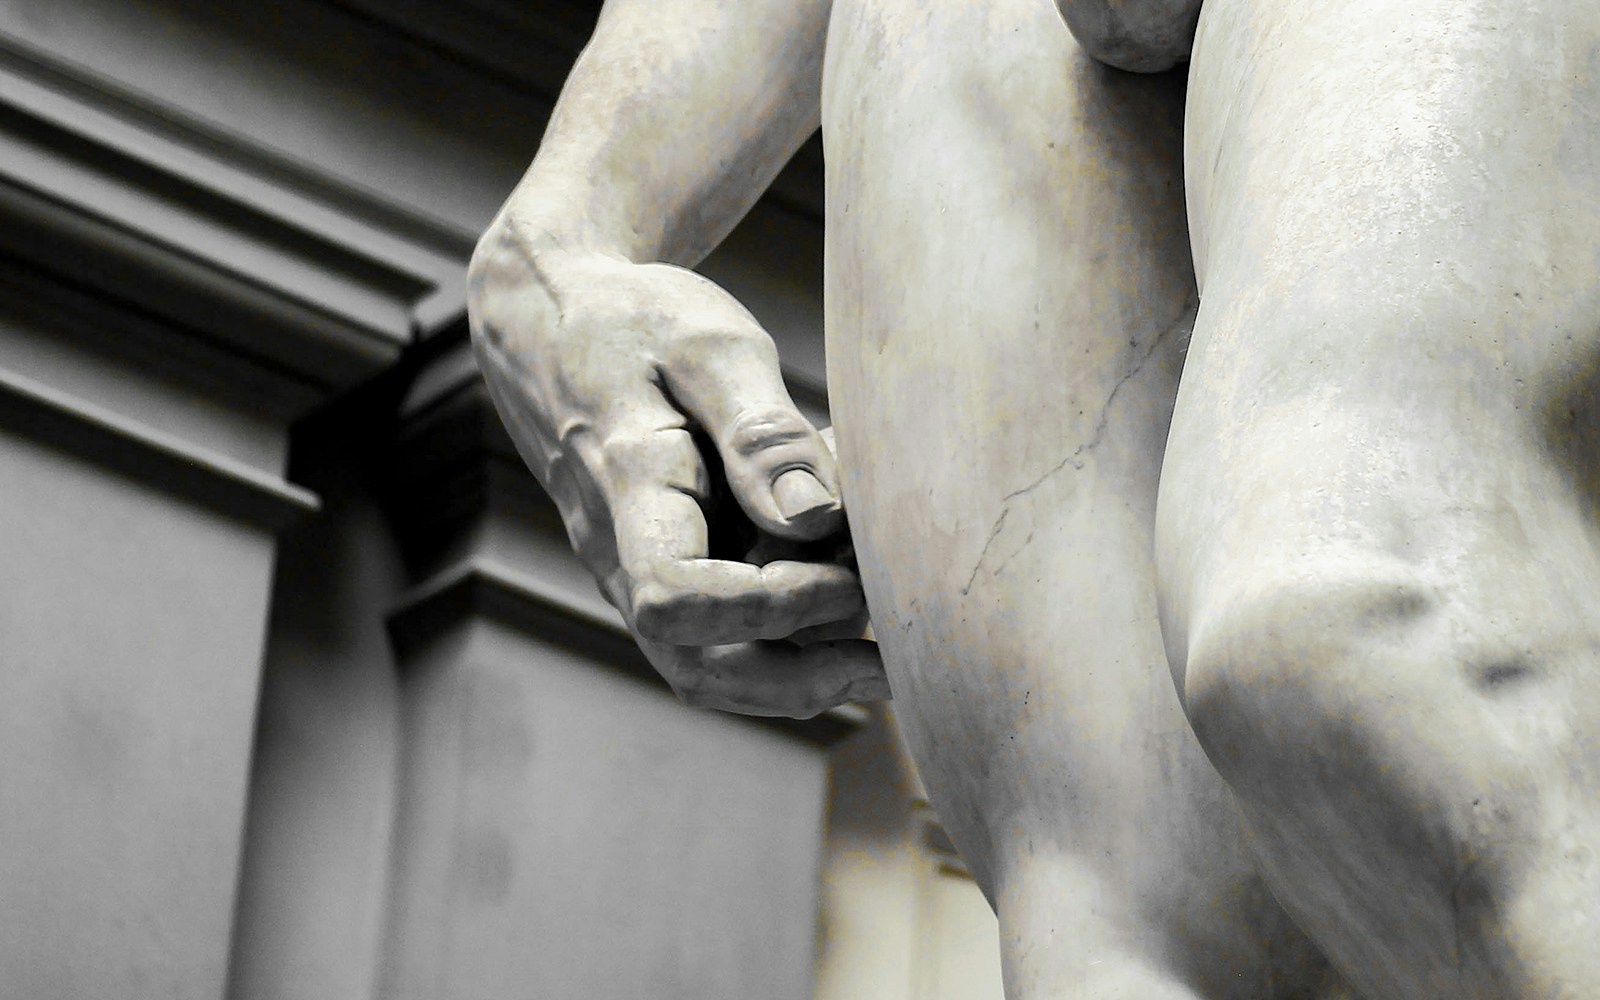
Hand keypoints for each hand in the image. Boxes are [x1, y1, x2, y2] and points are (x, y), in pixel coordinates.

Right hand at [467, 224, 888, 717]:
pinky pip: (717, 631)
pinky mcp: (663, 567)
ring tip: (886, 641)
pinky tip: (848, 591)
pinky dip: (786, 634)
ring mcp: (635, 567)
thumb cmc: (637, 322)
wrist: (553, 325)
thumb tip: (818, 520)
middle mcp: (620, 549)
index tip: (845, 577)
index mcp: (628, 483)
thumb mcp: (708, 346)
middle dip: (797, 681)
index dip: (766, 610)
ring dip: (798, 671)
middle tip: (892, 667)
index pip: (674, 598)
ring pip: (708, 663)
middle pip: (693, 665)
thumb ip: (761, 433)